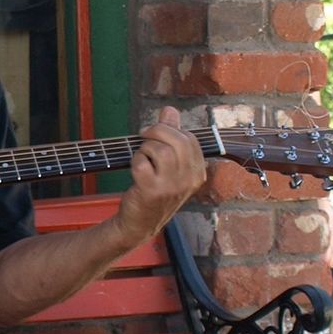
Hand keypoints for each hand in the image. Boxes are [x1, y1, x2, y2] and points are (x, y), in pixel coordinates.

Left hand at [114, 106, 205, 245]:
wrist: (139, 223)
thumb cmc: (153, 190)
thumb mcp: (168, 165)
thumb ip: (171, 136)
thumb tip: (169, 110)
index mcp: (198, 172)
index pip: (190, 139)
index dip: (170, 130)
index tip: (155, 134)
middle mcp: (189, 180)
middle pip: (178, 140)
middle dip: (157, 132)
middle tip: (143, 137)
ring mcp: (172, 187)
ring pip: (160, 150)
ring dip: (144, 148)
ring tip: (141, 157)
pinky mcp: (152, 191)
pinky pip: (142, 163)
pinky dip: (135, 161)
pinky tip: (136, 170)